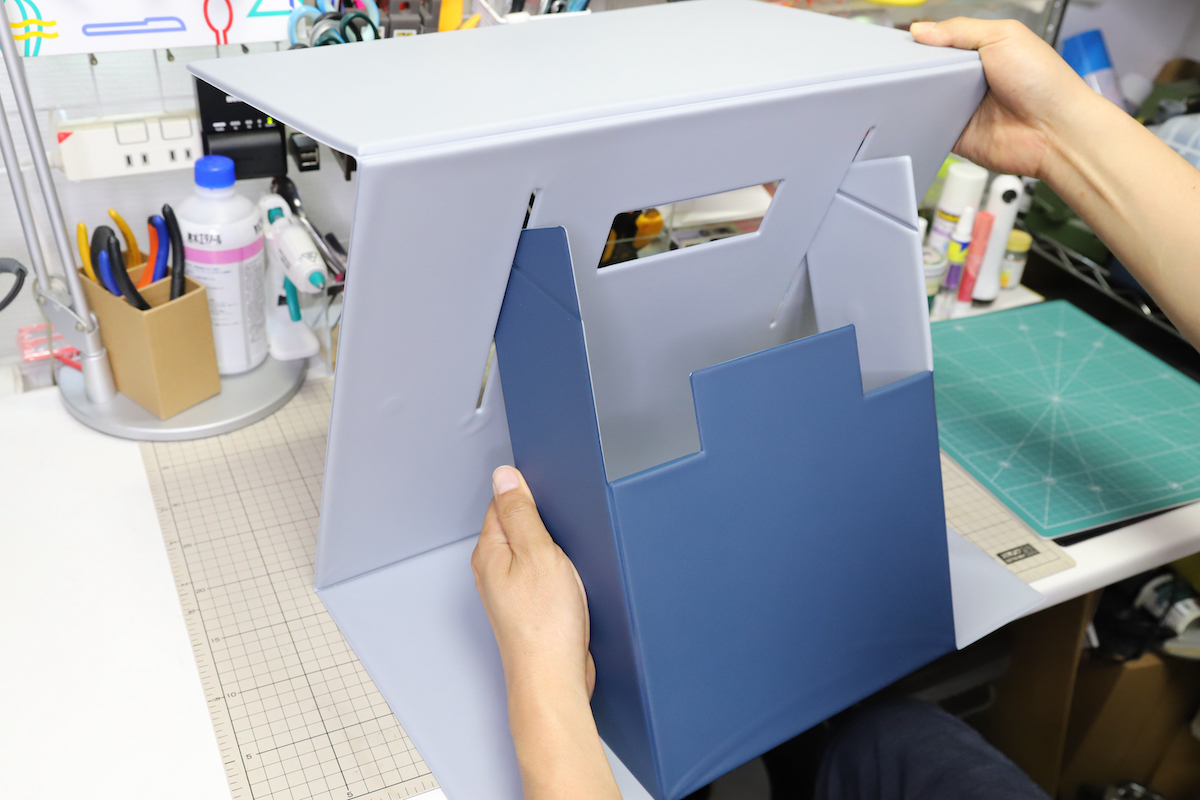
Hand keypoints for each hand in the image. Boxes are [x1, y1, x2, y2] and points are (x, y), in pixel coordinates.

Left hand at [472, 465, 595, 700]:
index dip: (528, 493)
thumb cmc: (545, 624)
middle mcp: (494, 570)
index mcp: (490, 550)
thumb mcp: (538, 552)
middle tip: (565, 526)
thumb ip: (520, 512)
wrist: (553, 678)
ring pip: (532, 552)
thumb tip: (504, 476)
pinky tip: (573, 579)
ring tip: (571, 556)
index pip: (502, 503)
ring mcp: (511, 591)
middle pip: (516, 526)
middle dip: (543, 521)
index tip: (551, 494)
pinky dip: (559, 572)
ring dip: (554, 549)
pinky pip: (543, 576)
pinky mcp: (529, 608)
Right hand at [911, 18, 1100, 180]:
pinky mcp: (956, 135)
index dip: (927, 42)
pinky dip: (921, 123)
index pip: (944, 43)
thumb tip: (923, 29)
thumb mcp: (1004, 35)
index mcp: (984, 52)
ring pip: (925, 99)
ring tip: (919, 89)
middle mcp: (973, 80)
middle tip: (914, 66)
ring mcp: (963, 108)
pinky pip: (928, 127)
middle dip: (920, 68)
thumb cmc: (1044, 83)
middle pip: (930, 71)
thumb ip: (961, 29)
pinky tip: (922, 115)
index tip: (909, 42)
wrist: (1054, 131)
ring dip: (920, 95)